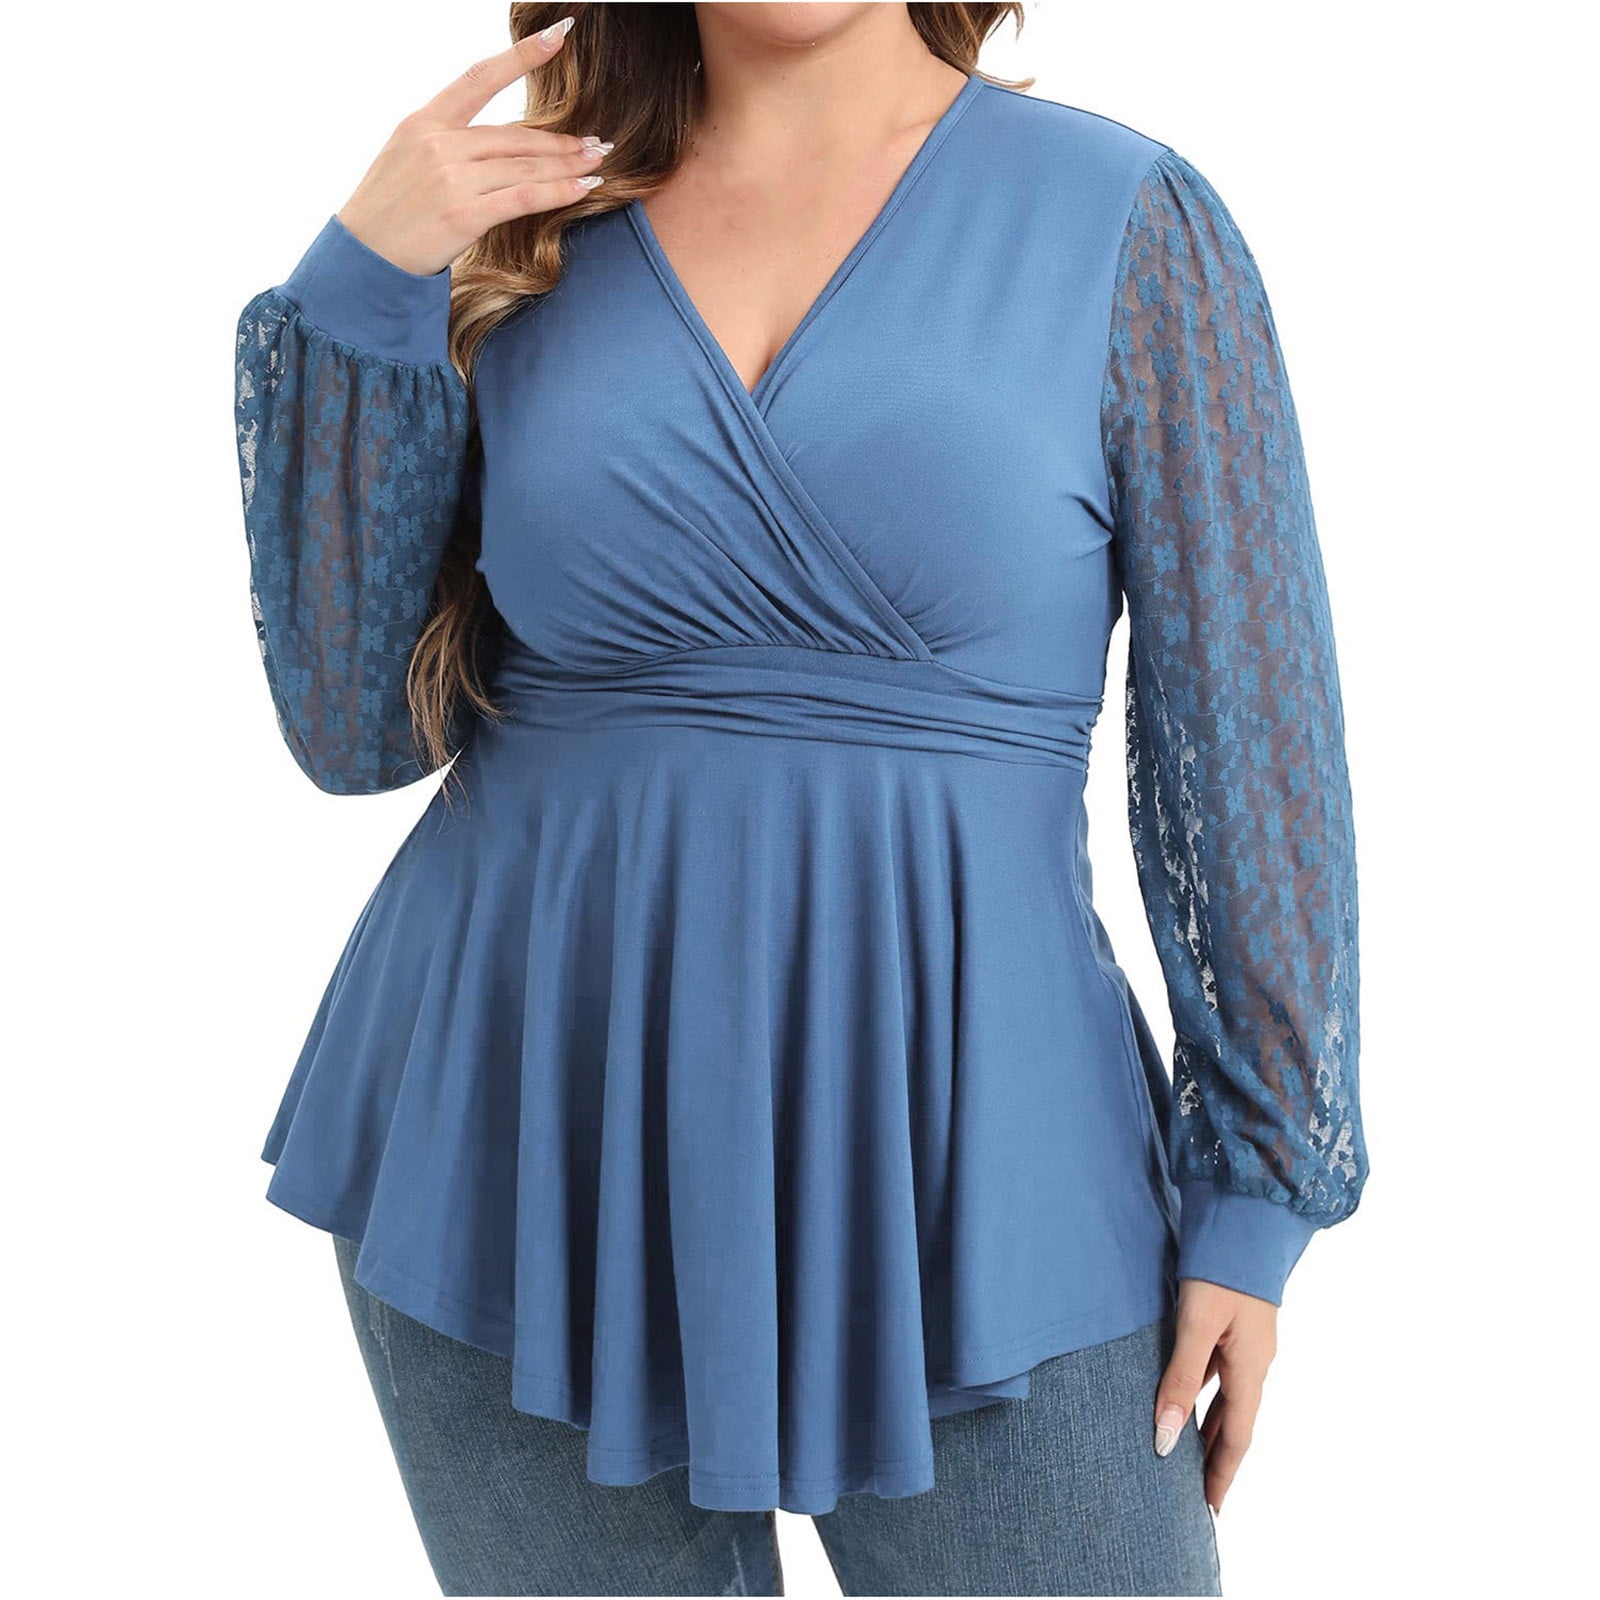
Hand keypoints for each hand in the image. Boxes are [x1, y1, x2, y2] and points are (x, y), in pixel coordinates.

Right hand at [335, 17, 610, 276]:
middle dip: (562, 141)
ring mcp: (451, 178)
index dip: (522, 54)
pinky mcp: (463, 214)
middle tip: (598, 142)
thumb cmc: (387, 215)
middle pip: (516, 136)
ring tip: (597, 162)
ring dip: (568, 165)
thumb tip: (493, 148)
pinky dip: (558, 192)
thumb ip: (446, 145)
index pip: (479, 77)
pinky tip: (583, 188)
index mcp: (423, 122)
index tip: (557, 36)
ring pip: (525, 165)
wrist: (363, 260)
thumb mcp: (406, 161)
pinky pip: (523, 197)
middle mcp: (438, 143)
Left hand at [1153, 1277, 1277, 1514]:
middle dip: (1218, 1458)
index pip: (1237, 1437)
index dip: (1222, 1473)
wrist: (1246, 1218)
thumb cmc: (1221, 1271)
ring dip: (1212, 1426)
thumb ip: (1180, 1380)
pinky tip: (1188, 1393)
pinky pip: (1221, 1372)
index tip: (1210, 1509)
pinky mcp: (1236, 1323)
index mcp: (1250, 1369)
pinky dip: (1206, 1393)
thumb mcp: (1196, 1326)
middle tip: (1198, 1492)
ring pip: (1228, 1397)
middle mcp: (1254, 1361)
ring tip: (1189, 1451)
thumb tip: (1166, 1439)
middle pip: (1236, 1422)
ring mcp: (1247, 1342)